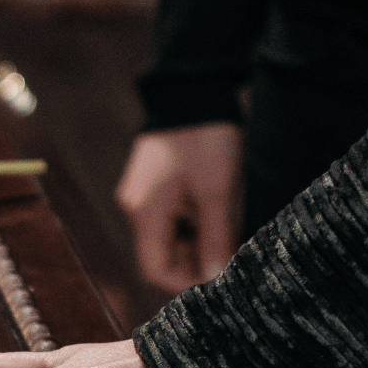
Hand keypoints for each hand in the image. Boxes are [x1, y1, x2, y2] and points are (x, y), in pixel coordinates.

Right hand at [114, 122, 245, 293]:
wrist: (194, 86)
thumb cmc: (204, 138)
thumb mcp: (216, 192)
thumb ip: (216, 238)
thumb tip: (215, 278)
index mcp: (143, 212)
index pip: (156, 268)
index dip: (186, 281)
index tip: (218, 276)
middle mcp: (137, 207)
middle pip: (163, 253)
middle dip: (197, 258)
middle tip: (230, 248)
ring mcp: (144, 194)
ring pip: (171, 235)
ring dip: (199, 238)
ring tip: (228, 223)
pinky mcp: (156, 183)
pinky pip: (173, 215)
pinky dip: (196, 220)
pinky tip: (218, 206)